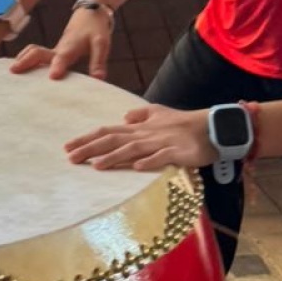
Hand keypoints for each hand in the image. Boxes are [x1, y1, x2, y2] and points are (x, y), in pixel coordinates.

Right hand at [13, 6, 111, 79]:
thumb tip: (98, 79)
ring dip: (21, 61)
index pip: (62, 57)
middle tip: (13, 71)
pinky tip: (16, 73)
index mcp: (70, 48)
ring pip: (33, 54)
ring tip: (8, 75)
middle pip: (37, 52)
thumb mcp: (102, 44)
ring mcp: (52, 51)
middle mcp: (57, 49)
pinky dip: (24, 61)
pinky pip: (35, 57)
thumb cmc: (95, 30)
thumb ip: (98, 61)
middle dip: (26, 61)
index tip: (52, 77)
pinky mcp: (50, 54)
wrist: (89, 15)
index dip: (57, 66)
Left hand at [65, 105, 211, 171]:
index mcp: (140, 127)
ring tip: (96, 165)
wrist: (212, 126)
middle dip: (91, 148)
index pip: (109, 131)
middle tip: (70, 157)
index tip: (69, 146)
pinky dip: (149, 161)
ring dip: (114, 156)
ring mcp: (161, 142)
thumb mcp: (160, 113)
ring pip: (133, 148)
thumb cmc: (185, 122)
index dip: (88, 138)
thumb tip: (124, 117)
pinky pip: (162, 156)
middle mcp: (146, 133)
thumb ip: (141, 114)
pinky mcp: (177, 152)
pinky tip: (137, 167)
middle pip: (114, 139)